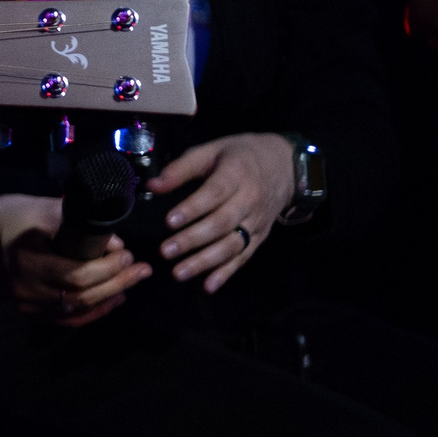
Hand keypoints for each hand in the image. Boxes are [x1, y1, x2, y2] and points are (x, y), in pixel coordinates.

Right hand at [0, 194, 151, 327]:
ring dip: (110, 297)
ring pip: (77, 309)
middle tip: (141, 268)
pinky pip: (68, 319)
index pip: (76, 274)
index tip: (127, 253)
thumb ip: (77, 223)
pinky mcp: (30, 310)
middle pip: (81, 295)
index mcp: (26, 261)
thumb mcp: (40, 208)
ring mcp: (27, 304)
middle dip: (117, 282)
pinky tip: (113, 299)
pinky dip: (94, 312)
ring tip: (133, 281)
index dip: (108, 268)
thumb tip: (115, 243)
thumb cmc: (10, 216)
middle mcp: (26, 288)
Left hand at [144, 133, 294, 293]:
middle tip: (166, 251)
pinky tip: (208, 286)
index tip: (169, 221)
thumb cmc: (239, 156)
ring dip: (205, 262)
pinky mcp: (260, 236)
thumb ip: (181, 168)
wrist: (285, 165)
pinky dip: (227, 273)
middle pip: (222, 223)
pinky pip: (244, 257)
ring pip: (232, 245)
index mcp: (236, 174)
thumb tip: (152, 185)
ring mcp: (257, 221)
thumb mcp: (211, 151)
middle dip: (193, 239)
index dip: (193, 209)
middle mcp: (250, 200)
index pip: (215, 193)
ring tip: (179, 272)